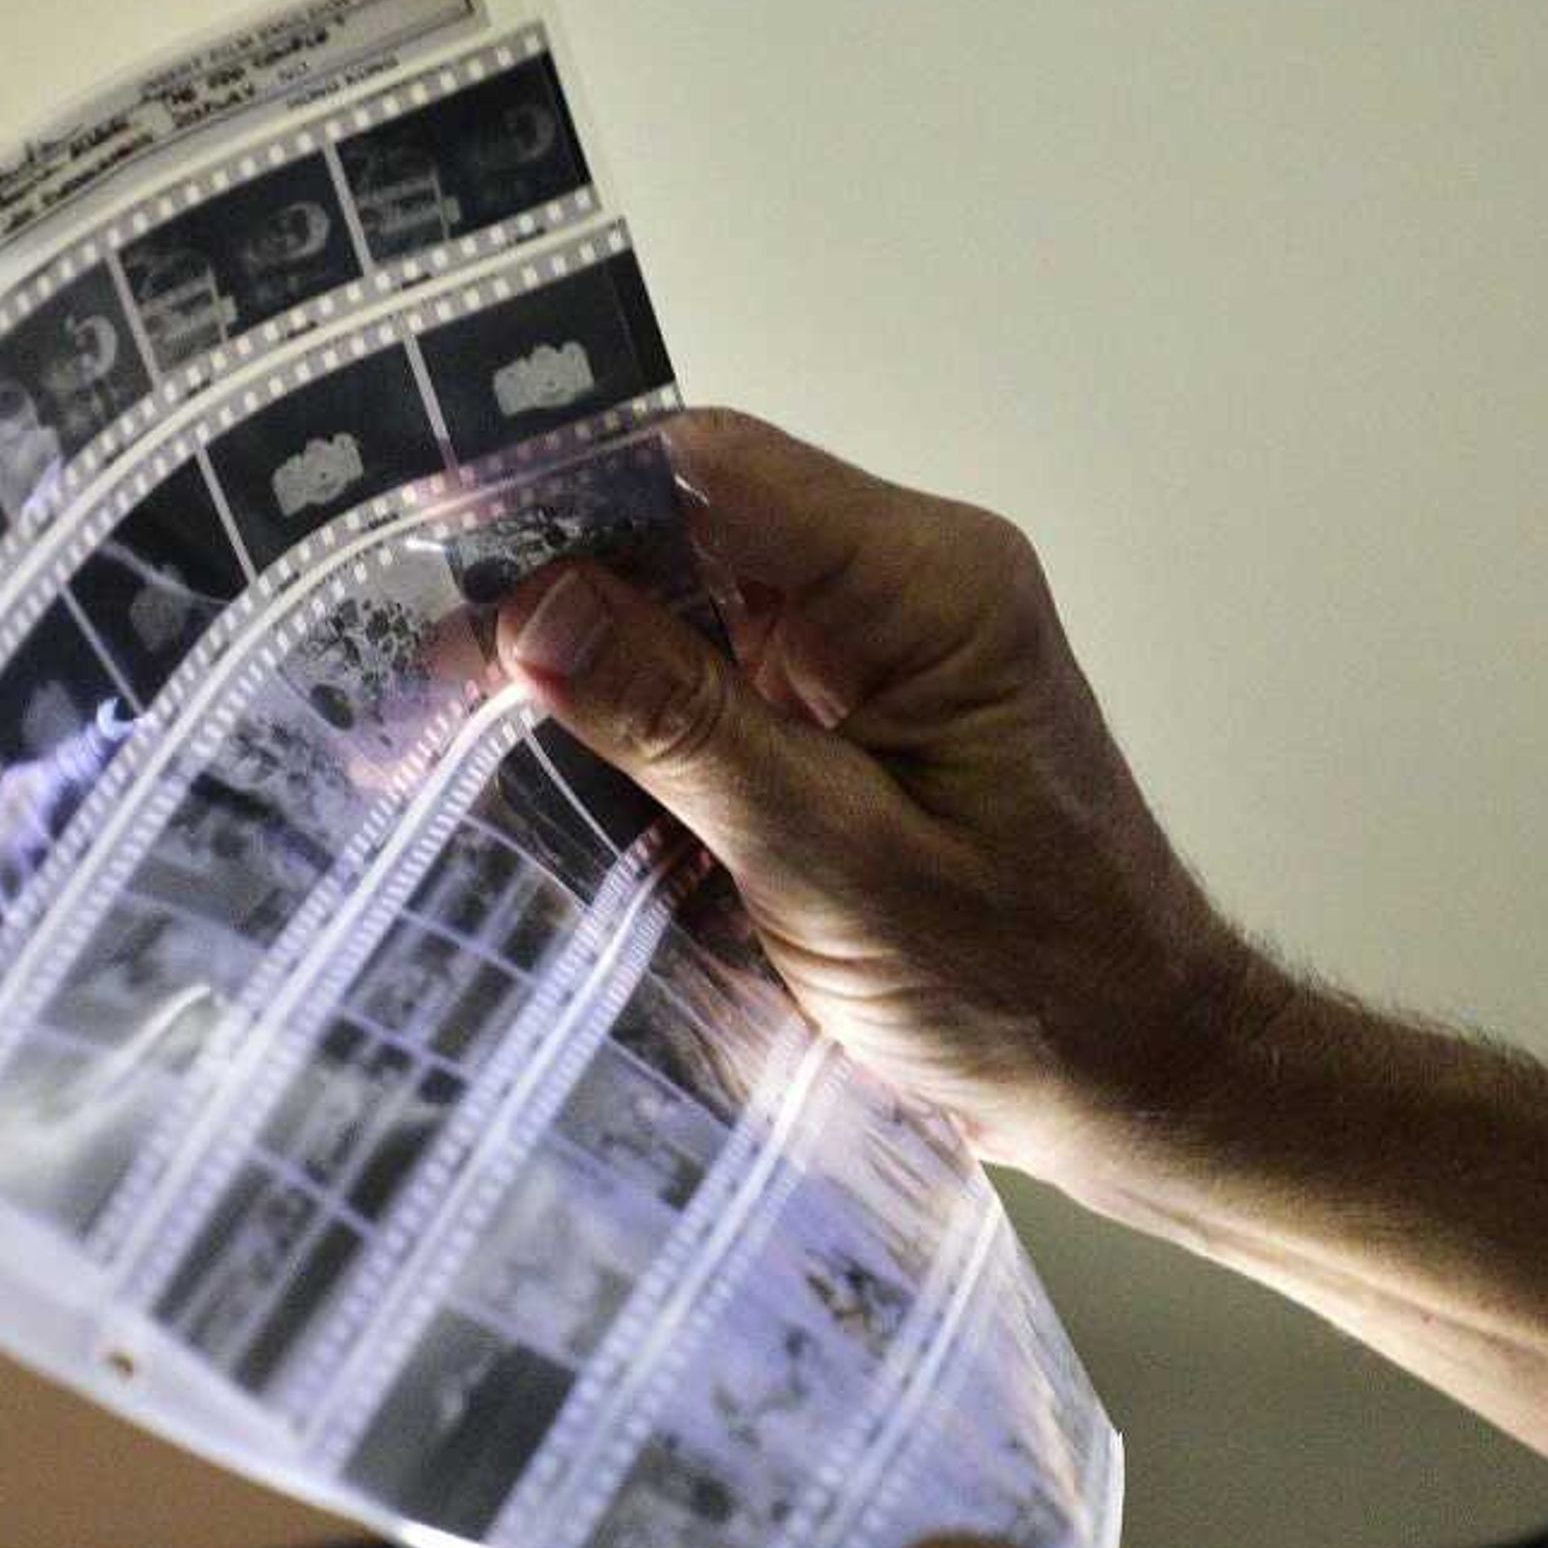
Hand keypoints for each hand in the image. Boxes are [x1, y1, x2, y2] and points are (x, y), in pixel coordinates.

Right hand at [492, 409, 1272, 1195]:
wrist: (1134, 1078)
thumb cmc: (1029, 987)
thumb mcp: (834, 862)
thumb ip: (684, 728)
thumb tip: (536, 611)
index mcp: (927, 585)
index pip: (713, 469)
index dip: (563, 490)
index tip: (435, 541)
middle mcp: (900, 588)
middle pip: (682, 529)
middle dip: (546, 594)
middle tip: (413, 681)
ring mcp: (871, 653)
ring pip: (681, 607)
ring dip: (572, 668)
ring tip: (437, 731)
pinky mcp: (844, 721)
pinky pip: (710, 683)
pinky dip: (624, 726)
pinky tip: (533, 775)